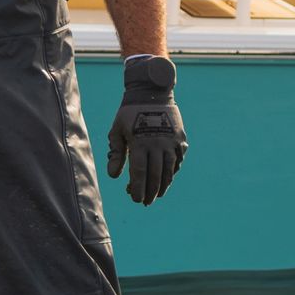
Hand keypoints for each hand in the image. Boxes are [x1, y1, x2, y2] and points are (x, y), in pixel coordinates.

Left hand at [108, 54, 186, 205]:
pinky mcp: (180, 140)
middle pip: (155, 175)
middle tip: (145, 202)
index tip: (135, 199)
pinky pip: (177, 161)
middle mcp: (157, 144)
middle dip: (150, 192)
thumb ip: (116, 153)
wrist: (152, 93)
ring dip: (163, 185)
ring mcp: (171, 142)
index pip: (140, 173)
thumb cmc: (129, 113)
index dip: (138, 189)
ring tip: (157, 195)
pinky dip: (172, 172)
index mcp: (140, 143)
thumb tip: (114, 176)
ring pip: (169, 170)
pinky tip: (166, 179)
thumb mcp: (117, 131)